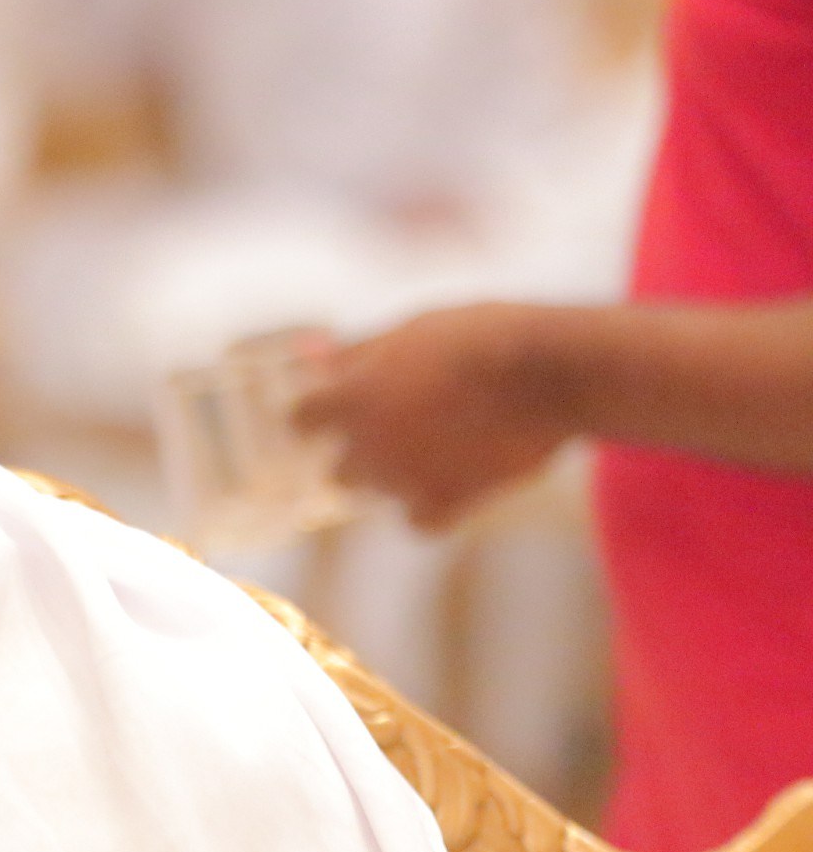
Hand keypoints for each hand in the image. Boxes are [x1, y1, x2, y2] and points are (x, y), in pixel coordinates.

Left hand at [294, 303, 574, 532]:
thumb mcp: (408, 329)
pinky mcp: (447, 501)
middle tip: (404, 428)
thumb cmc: (478, 336)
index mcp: (350, 396)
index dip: (319, 416)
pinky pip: (419, 522)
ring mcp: (403, 477)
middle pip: (339, 468)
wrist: (550, 369)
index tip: (340, 410)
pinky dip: (433, 507)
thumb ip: (354, 352)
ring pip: (377, 492)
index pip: (301, 420)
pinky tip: (456, 478)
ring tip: (442, 443)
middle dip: (363, 452)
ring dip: (397, 476)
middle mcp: (366, 443)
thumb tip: (309, 355)